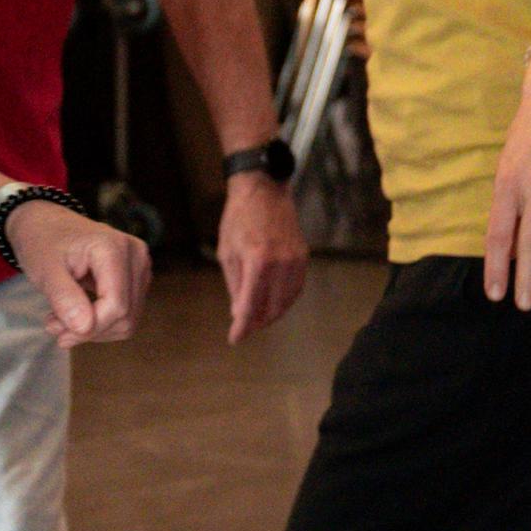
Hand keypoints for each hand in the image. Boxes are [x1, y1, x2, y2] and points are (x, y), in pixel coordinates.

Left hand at [6, 196, 153, 343]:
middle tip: (53, 326)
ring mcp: (140, 267)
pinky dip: (99, 322)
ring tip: (60, 320)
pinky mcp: (136, 279)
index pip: (116, 305)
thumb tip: (85, 328)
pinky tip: (75, 314)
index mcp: (114, 248)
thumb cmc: (42, 242)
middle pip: (125, 316)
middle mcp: (136, 256)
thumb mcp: (44, 269)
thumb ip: (64, 297)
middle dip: (88, 330)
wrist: (46, 224)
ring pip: (127, 321)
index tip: (55, 330)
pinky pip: (125, 315)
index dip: (90, 328)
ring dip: (93, 329)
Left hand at [214, 170, 311, 341]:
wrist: (263, 190)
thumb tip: (239, 313)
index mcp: (257, 261)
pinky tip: (273, 304)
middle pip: (272, 307)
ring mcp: (295, 259)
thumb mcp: (227, 252)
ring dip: (272, 314)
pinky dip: (285, 300)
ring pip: (287, 300)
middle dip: (258, 322)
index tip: (235, 339)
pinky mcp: (303, 256)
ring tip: (258, 320)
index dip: (242, 326)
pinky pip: (296, 287)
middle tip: (245, 328)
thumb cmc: (238, 219)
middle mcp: (280, 263)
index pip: (250, 304)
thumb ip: (234, 285)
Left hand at [485, 49, 530, 307]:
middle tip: (524, 305)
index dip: (497, 267)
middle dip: (526, 279)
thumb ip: (506, 203)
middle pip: (529, 243)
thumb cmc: (527, 135)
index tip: (496, 293)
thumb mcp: (505, 165)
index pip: (498, 235)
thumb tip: (505, 245)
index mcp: (508, 184)